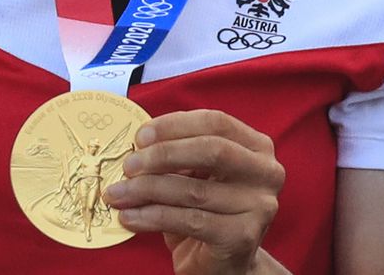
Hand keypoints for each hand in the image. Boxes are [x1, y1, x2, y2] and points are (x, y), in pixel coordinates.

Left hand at [104, 109, 285, 274]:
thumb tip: (138, 143)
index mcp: (256, 146)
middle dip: (162, 155)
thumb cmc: (205, 210)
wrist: (223, 265)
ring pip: (193, 189)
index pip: (215, 122)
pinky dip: (152, 217)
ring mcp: (259, 206)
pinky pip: (189, 220)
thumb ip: (177, 152)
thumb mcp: (194, 174)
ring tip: (117, 194)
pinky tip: (129, 217)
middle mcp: (266, 173)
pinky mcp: (243, 236)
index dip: (174, 125)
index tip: (140, 136)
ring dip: (146, 190)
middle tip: (128, 165)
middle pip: (210, 150)